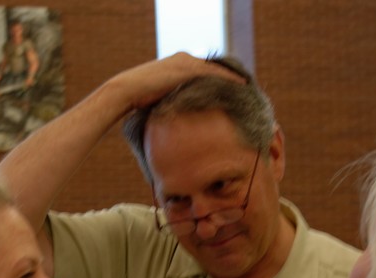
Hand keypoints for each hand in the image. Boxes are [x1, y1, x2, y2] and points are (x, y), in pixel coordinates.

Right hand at [111, 52, 245, 111]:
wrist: (127, 91)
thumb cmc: (138, 100)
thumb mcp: (161, 100)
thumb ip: (175, 101)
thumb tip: (182, 120)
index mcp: (178, 64)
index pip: (205, 70)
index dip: (220, 79)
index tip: (233, 89)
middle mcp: (184, 58)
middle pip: (213, 67)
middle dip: (229, 76)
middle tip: (246, 87)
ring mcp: (185, 61)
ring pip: (216, 68)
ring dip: (232, 77)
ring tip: (248, 86)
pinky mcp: (186, 68)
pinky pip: (213, 72)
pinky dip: (228, 78)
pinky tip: (241, 86)